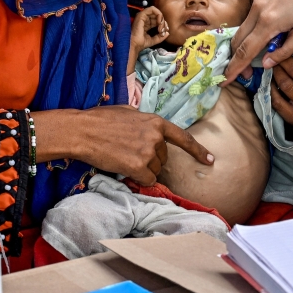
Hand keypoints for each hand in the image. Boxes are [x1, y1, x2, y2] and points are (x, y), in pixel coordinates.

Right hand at [34, 107, 212, 185]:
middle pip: (163, 158)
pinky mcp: (139, 167)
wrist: (82, 131)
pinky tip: (123, 168)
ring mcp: (148, 152)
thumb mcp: (128, 112)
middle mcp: (156, 137)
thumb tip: (147, 130)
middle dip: (150, 159)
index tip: (210, 160)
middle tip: (128, 152)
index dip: (198, 151)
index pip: (183, 138)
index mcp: (155, 122)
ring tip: (122, 157)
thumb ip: (143, 122)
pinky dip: (137, 179)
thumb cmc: (100, 120)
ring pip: (154, 171)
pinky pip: (146, 180)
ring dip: (143, 169)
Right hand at [127, 7, 168, 73]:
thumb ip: (161, 37)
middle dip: (163, 22)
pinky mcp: (142, 14)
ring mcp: (143, 16)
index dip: (163, 25)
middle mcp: (145, 19)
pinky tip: (159, 22)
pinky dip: (159, 14)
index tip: (164, 32)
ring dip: (162, 19)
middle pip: (158, 16)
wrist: (135, 45)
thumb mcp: (154, 40)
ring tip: (161, 27)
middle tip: (164, 30)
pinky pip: (152, 9)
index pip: (157, 20)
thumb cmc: (141, 43)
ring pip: (156, 12)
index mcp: (147, 24)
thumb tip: (168, 33)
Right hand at [225, 0, 292, 80]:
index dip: (235, 68)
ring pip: (245, 23)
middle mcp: (258, 7)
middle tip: (245, 70)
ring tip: (268, 42)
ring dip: (250, 37)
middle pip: (239, 38)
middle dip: (238, 56)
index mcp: (270, 21)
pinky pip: (253, 8)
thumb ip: (285, 50)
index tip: (225, 80)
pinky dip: (258, 18)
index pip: (246, 50)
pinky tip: (275, 16)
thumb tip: (266, 63)